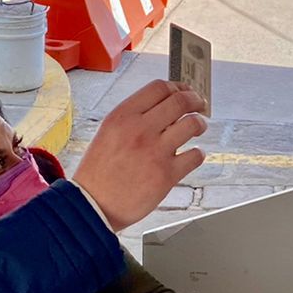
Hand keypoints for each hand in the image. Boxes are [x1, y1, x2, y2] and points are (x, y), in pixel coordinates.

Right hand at [73, 81, 207, 230]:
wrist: (93, 205)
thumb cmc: (99, 171)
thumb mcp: (108, 132)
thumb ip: (133, 117)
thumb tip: (164, 105)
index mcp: (122, 116)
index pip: (160, 87)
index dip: (178, 87)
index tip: (184, 92)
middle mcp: (140, 130)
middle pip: (180, 101)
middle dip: (196, 100)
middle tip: (199, 105)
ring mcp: (155, 152)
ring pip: (193, 124)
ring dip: (200, 123)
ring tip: (198, 127)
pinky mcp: (167, 175)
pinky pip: (195, 155)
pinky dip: (198, 153)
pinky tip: (192, 155)